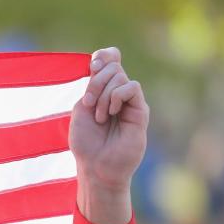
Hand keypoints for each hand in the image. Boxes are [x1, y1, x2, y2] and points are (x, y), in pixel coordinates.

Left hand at [69, 48, 149, 223]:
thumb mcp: (82, 109)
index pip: (109, 59)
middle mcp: (118, 93)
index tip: (93, 66)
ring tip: (100, 117)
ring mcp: (130, 102)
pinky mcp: (141, 110)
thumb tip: (105, 63)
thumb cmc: (86, 142)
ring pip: (120, 76)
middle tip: (89, 104)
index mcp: (102, 91)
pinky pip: (132, 87)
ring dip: (103, 95)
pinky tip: (111, 113)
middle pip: (113, 65)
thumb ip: (92, 85)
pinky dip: (116, 96)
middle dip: (96, 81)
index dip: (103, 56)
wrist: (96, 167)